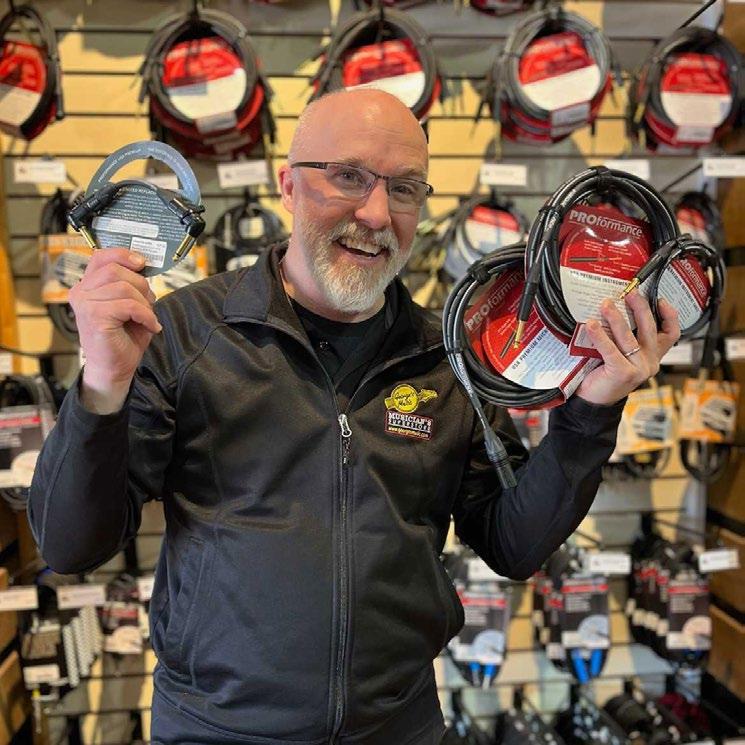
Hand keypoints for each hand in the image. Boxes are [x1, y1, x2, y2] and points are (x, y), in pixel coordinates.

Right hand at [68, 249, 160, 410]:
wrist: (113, 368)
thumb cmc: (122, 337)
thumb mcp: (129, 304)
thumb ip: (132, 285)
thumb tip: (145, 266)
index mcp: (88, 285)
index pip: (101, 256)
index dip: (124, 255)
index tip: (142, 263)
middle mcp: (82, 292)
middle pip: (116, 270)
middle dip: (141, 284)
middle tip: (149, 303)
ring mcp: (86, 304)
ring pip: (124, 287)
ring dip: (145, 303)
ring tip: (148, 318)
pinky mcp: (96, 317)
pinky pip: (129, 305)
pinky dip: (146, 315)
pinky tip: (150, 326)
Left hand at [575, 291, 680, 405]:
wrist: (594, 401)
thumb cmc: (605, 375)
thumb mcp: (622, 355)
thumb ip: (626, 338)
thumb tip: (616, 307)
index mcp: (653, 356)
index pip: (671, 334)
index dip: (669, 315)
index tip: (660, 299)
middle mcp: (650, 362)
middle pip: (649, 328)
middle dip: (639, 307)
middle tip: (628, 293)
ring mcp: (638, 369)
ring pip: (629, 336)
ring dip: (616, 317)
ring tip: (605, 304)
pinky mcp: (623, 373)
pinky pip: (611, 349)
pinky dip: (600, 335)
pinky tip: (591, 325)